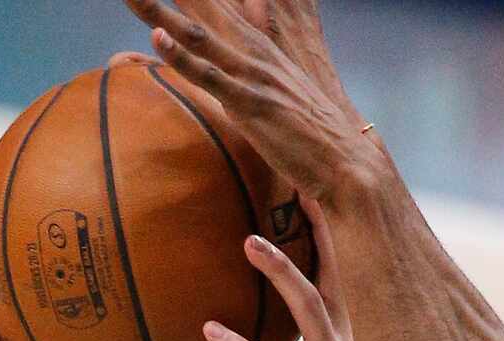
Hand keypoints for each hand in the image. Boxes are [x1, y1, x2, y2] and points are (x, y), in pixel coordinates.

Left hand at [121, 0, 382, 204]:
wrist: (346, 161)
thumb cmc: (312, 140)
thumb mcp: (278, 103)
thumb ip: (251, 88)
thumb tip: (228, 91)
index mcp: (261, 51)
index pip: (221, 9)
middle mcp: (255, 54)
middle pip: (205, 10)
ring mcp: (252, 77)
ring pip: (198, 35)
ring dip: (161, 12)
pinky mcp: (251, 104)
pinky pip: (209, 75)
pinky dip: (182, 56)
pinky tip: (158, 38)